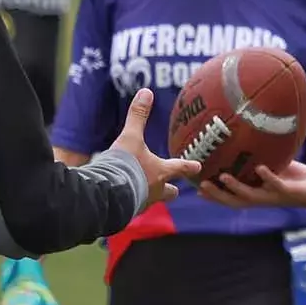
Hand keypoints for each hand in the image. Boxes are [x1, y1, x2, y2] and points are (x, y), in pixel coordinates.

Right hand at [112, 88, 199, 205]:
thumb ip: (137, 116)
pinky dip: (131, 204)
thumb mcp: (130, 137)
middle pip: (170, 193)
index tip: (198, 166)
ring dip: (149, 196)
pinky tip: (123, 202)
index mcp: (161, 172)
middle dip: (171, 190)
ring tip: (142, 193)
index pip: (180, 168)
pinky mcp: (128, 213)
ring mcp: (143, 204)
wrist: (107, 193)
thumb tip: (146, 91)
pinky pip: (133, 209)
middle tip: (173, 189)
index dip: (189, 166)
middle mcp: (156, 191)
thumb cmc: (124, 164)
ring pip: (152, 201)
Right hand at [197, 161, 305, 211]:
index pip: (230, 197)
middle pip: (234, 201)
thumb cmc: (296, 179)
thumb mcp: (276, 167)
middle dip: (217, 196)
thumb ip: (261, 159)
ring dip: (237, 188)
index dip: (214, 196)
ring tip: (223, 177)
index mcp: (257, 194)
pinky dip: (267, 178)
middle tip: (201, 186)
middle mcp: (262, 198)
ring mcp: (274, 196)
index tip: (196, 189)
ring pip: (251, 196)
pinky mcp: (289, 192)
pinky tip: (259, 168)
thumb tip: (250, 140)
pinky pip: (276, 185)